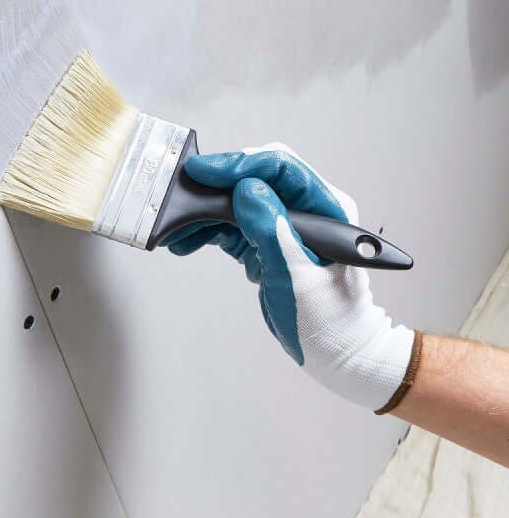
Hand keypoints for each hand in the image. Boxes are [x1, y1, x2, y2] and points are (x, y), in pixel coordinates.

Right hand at [165, 143, 415, 410]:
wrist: (338, 352)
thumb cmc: (330, 322)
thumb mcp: (296, 277)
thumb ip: (270, 230)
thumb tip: (245, 189)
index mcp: (326, 209)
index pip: (281, 168)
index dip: (239, 164)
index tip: (203, 171)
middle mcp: (305, 210)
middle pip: (254, 178)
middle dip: (215, 185)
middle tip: (183, 194)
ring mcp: (283, 224)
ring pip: (237, 201)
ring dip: (205, 211)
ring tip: (178, 227)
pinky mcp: (265, 241)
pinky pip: (231, 224)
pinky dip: (207, 230)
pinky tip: (186, 239)